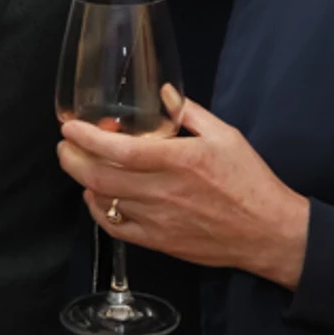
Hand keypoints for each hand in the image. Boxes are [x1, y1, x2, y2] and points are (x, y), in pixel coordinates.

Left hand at [56, 87, 310, 288]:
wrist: (267, 232)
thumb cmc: (249, 181)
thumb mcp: (226, 135)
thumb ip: (189, 112)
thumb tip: (163, 92)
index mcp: (179, 161)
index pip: (119, 150)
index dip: (87, 138)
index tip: (70, 127)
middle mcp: (162, 192)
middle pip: (99, 176)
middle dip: (72, 158)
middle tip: (66, 145)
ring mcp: (157, 220)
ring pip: (103, 201)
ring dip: (84, 180)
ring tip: (82, 165)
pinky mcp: (158, 242)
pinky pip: (115, 228)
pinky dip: (98, 210)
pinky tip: (99, 195)